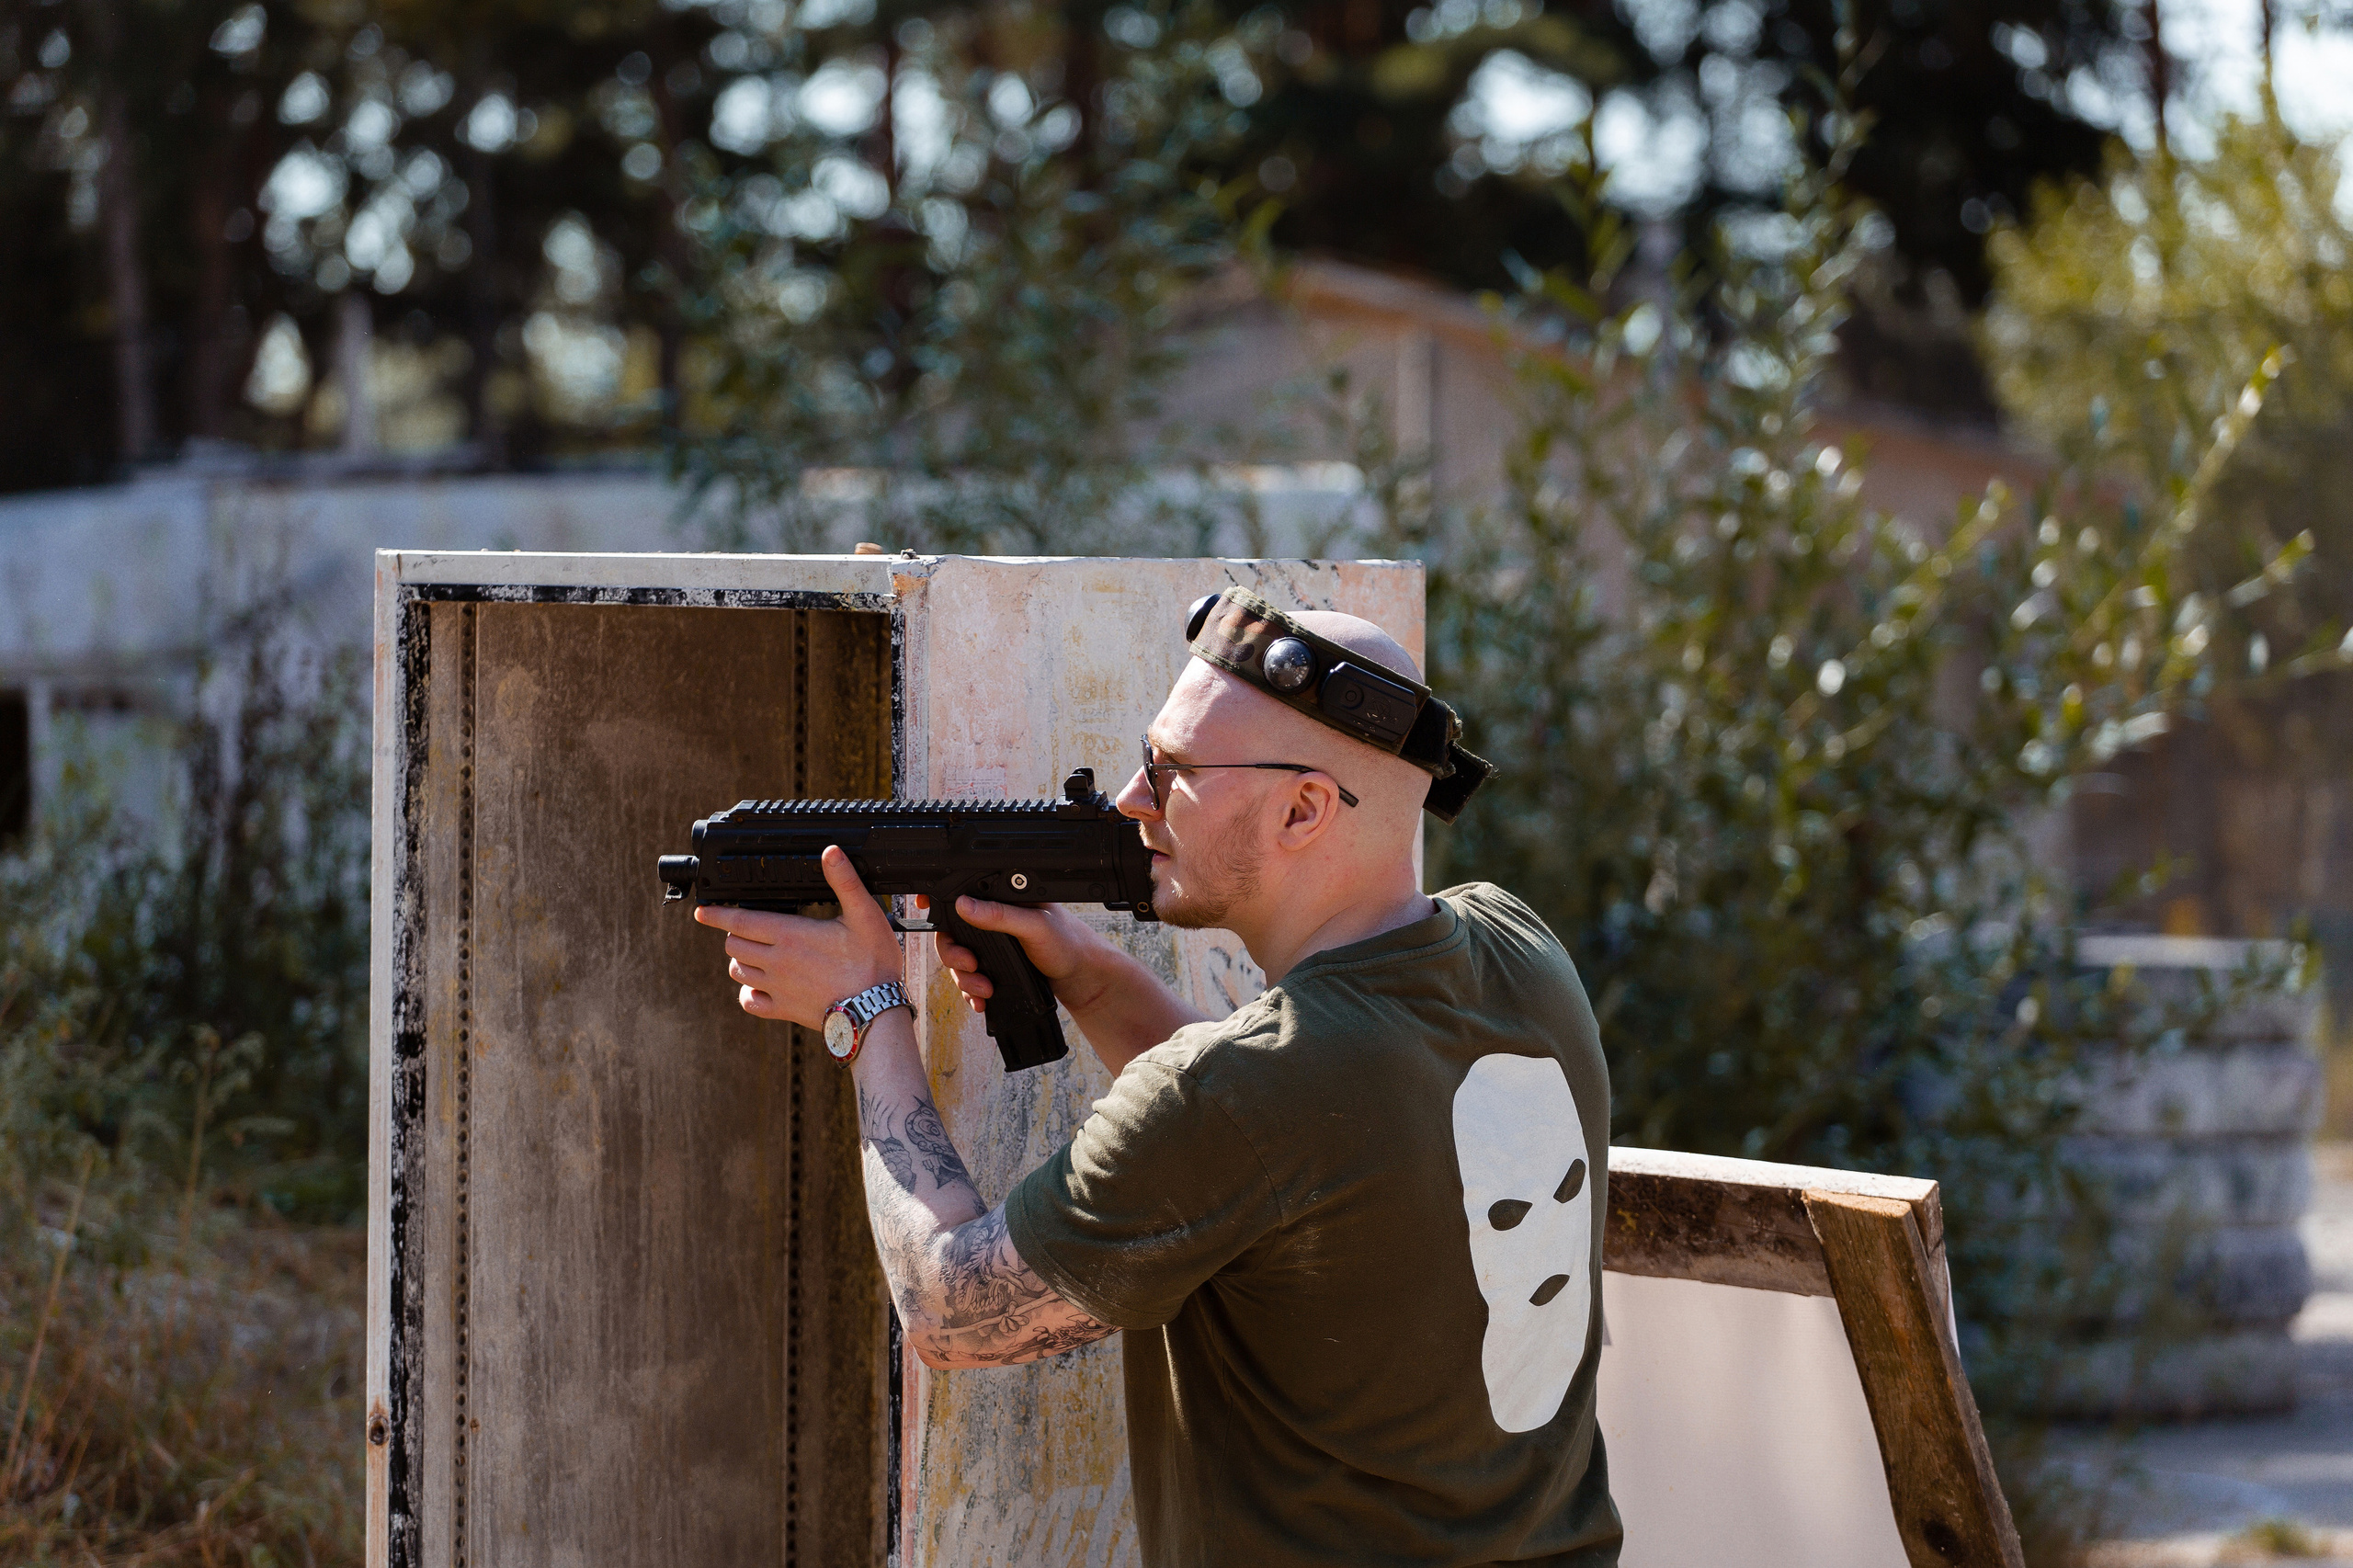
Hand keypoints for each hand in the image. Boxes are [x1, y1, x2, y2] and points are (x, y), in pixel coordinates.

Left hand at [695, 846, 902, 1026]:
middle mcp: (776, 961)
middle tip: (744, 928)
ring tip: (751, 953)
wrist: (874, 1012)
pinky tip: (758, 987)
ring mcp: (777, 988)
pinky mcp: (783, 1010)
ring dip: (740, 959)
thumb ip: (845, 881)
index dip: (717, 915)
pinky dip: (747, 993)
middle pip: (734, 945)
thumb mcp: (864, 915)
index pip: (740, 921)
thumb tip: (831, 853)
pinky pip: (749, 1002)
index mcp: (791, 934)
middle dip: (733, 933)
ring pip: (737, 971)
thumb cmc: (872, 964)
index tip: (703, 911)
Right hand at [924, 896, 1112, 1016]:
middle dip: (955, 956)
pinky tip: (980, 1002)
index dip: (938, 899)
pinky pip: (969, 979)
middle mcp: (992, 919)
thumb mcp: (1035, 926)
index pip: (962, 892)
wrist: (1081, 978)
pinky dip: (971, 993)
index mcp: (1001, 898)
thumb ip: (1001, 915)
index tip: (924, 908)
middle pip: (951, 933)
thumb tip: (964, 905)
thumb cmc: (1068, 943)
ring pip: (958, 960)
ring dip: (964, 979)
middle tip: (971, 967)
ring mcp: (991, 944)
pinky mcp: (993, 966)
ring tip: (984, 991)